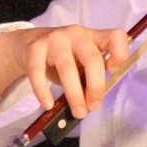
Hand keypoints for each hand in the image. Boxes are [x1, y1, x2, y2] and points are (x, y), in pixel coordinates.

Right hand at [0, 25, 129, 118]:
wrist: (26, 45)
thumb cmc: (61, 58)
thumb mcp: (79, 62)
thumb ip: (89, 76)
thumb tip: (92, 103)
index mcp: (93, 37)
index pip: (116, 36)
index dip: (120, 53)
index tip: (113, 71)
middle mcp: (76, 34)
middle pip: (92, 59)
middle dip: (96, 87)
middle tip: (93, 107)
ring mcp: (55, 38)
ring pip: (67, 67)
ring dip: (74, 94)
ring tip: (77, 112)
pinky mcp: (34, 47)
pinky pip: (38, 71)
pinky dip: (43, 91)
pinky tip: (48, 105)